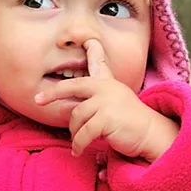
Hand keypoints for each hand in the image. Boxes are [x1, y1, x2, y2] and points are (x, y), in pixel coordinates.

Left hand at [35, 39, 178, 160]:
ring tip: (78, 143)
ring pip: (76, 117)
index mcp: (108, 83)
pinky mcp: (106, 117)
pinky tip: (78, 151)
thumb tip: (72, 108)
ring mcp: (106, 101)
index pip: (97, 63)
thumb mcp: (115, 103)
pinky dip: (78, 144)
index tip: (87, 40)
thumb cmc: (131, 123)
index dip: (92, 50)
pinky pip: (83, 133)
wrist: (152, 135)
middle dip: (53, 93)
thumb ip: (96, 100)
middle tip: (38, 100)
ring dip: (74, 133)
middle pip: (72, 86)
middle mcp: (106, 87)